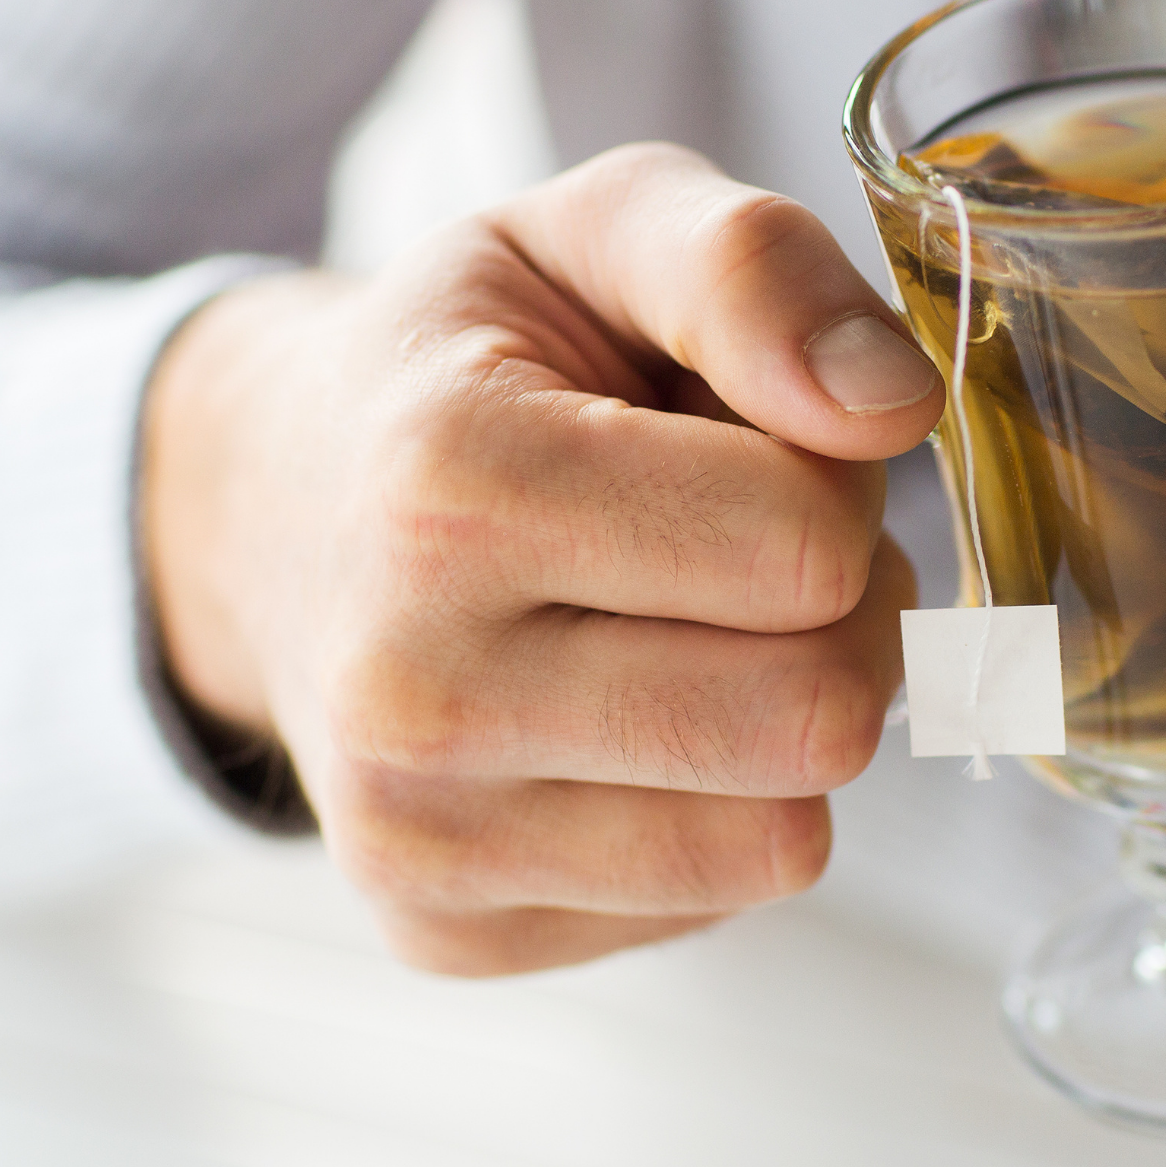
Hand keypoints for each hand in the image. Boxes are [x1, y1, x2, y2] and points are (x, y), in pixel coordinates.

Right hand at [142, 143, 942, 974]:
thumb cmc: (465, 362)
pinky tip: (625, 716)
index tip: (746, 445)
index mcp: (448, 488)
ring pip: (783, 837)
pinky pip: (717, 899)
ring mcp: (422, 840)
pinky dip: (716, 805)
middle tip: (747, 550)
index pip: (806, 548)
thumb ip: (753, 268)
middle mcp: (413, 693)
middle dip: (835, 615)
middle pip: (818, 713)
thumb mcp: (592, 231)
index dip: (828, 481)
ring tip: (692, 629)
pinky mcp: (450, 935)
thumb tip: (891, 409)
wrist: (274, 506)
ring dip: (791, 721)